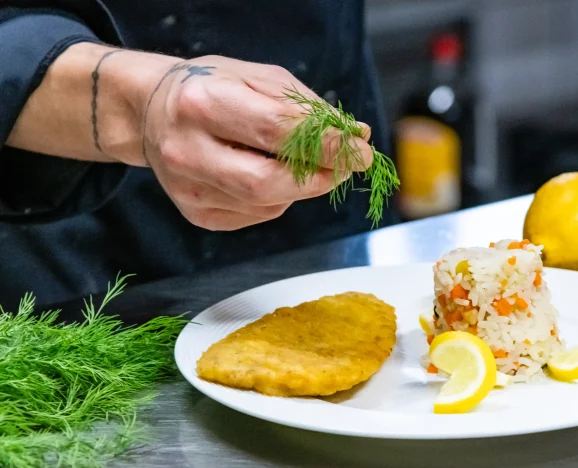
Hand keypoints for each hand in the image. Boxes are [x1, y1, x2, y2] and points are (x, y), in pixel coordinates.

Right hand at [136, 56, 372, 230]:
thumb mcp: (260, 79)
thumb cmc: (212, 88)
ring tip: (304, 161)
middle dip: (320, 178)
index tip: (360, 150)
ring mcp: (189, 188)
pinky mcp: (196, 213)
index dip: (327, 145)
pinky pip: (257, 214)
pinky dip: (279, 197)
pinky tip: (270, 173)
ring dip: (302, 186)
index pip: (277, 132)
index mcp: (202, 102)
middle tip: (347, 166)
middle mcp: (187, 150)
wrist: (151, 112)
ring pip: (268, 203)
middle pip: (268, 182)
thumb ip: (309, 109)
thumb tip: (355, 139)